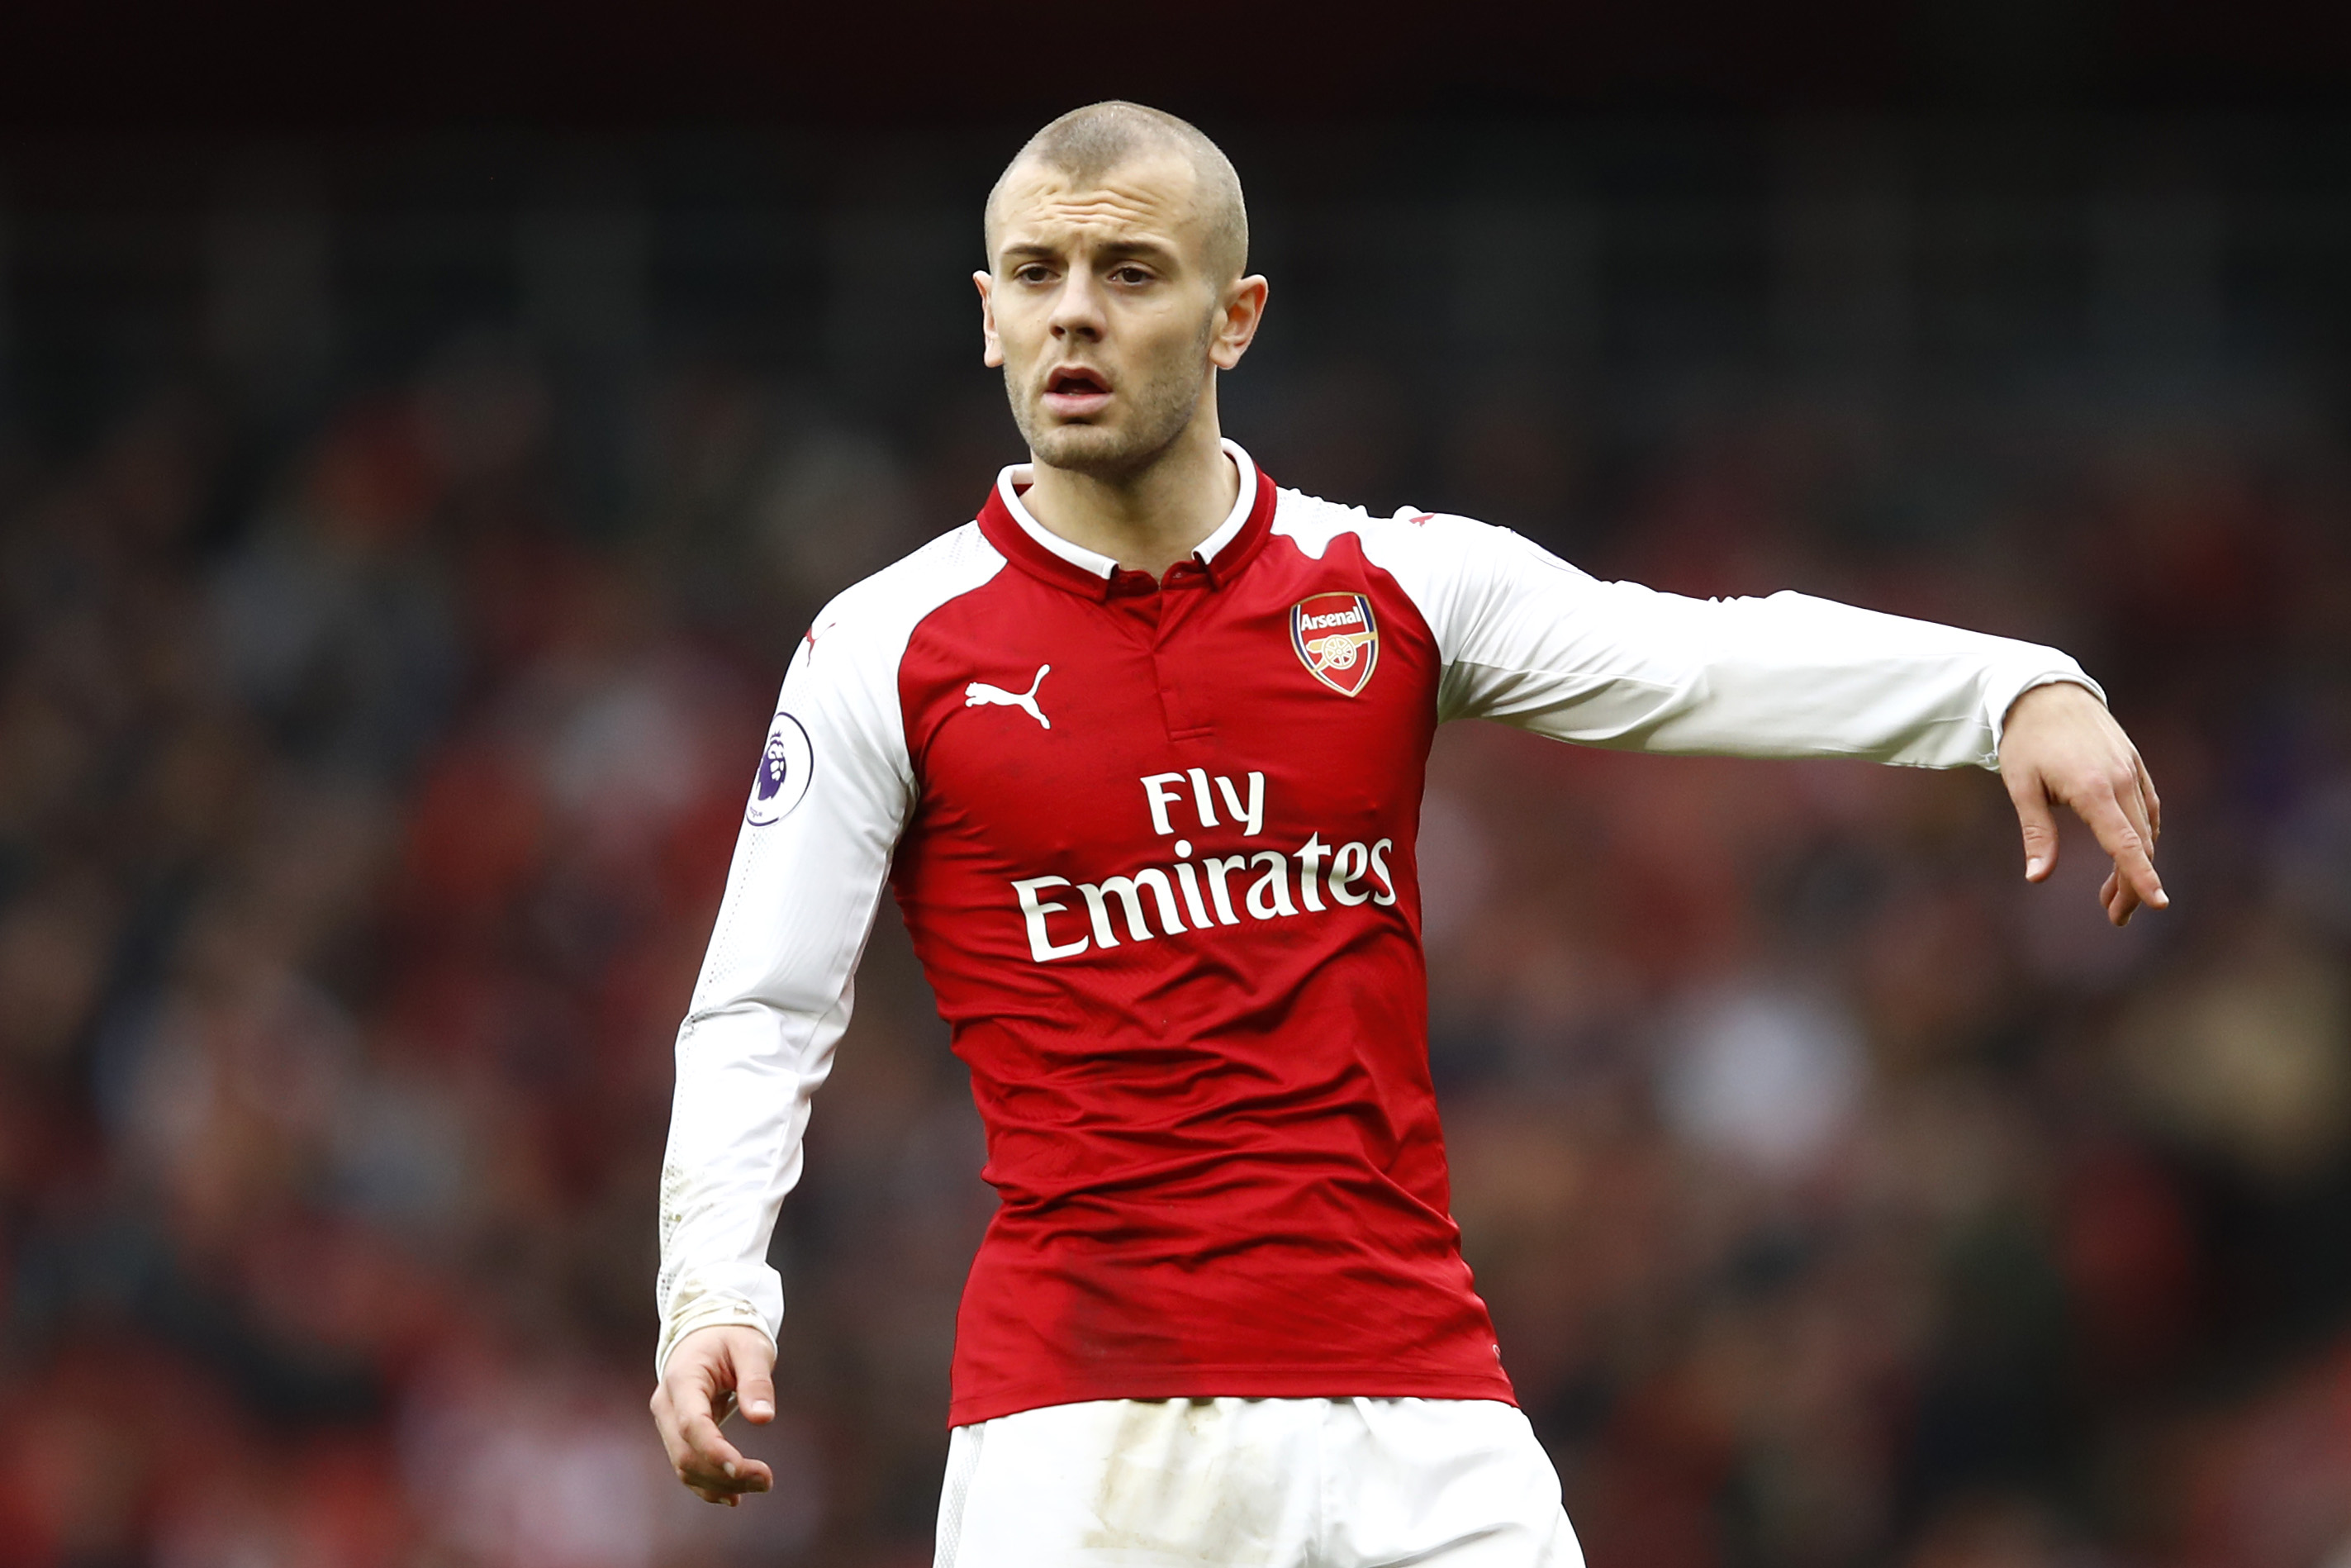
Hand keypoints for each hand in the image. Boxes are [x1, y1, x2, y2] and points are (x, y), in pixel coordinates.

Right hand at [651, 1324, 777, 1505]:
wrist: (707, 1329)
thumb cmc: (732, 1334)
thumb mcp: (751, 1347)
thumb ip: (756, 1381)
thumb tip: (763, 1418)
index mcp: (682, 1378)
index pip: (691, 1425)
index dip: (715, 1452)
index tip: (744, 1469)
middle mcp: (667, 1404)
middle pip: (686, 1452)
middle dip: (724, 1474)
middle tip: (767, 1481)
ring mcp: (668, 1420)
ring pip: (684, 1465)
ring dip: (719, 1483)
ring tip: (760, 1486)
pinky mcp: (677, 1431)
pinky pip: (687, 1464)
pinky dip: (708, 1483)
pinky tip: (734, 1495)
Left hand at [1997, 680, 2166, 925]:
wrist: (2046, 691)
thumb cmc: (2026, 741)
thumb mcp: (2021, 787)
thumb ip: (2037, 833)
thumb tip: (2037, 877)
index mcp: (2093, 789)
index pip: (2124, 843)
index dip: (2140, 876)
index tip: (2158, 904)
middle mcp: (2121, 780)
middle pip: (2139, 844)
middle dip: (2131, 884)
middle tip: (2114, 916)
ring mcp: (2132, 771)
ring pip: (2146, 829)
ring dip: (2135, 864)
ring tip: (2113, 897)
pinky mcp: (2135, 765)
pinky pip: (2148, 808)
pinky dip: (2143, 835)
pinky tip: (2130, 854)